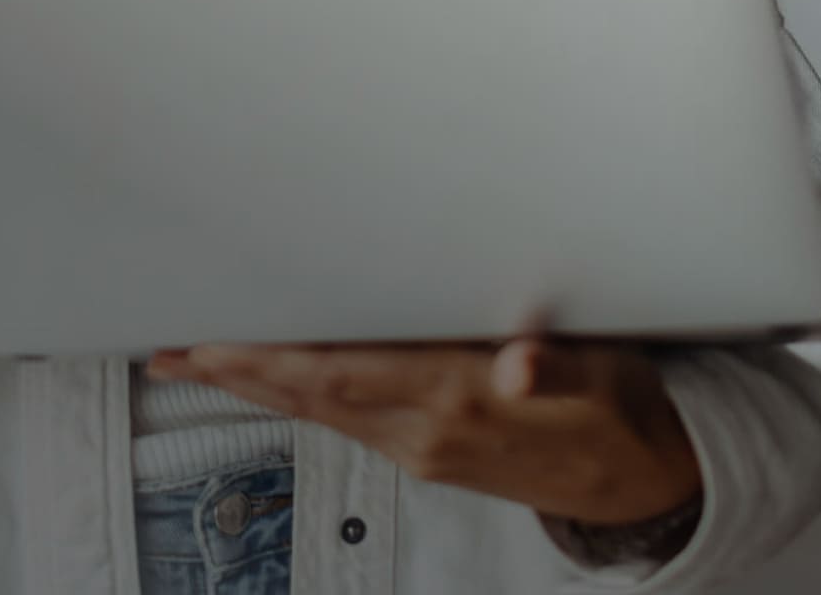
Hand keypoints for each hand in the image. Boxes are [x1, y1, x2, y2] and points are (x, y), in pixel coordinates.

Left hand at [147, 336, 702, 527]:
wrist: (647, 483)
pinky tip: (286, 381)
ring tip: (206, 359)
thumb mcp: (606, 374)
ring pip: (324, 413)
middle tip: (173, 346)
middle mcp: (428, 434)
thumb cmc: (625, 409)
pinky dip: (303, 398)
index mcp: (462, 402)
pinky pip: (349, 422)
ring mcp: (425, 452)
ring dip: (261, 386)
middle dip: (239, 371)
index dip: (272, 356)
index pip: (343, 373)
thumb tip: (520, 364)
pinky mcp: (433, 458)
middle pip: (313, 398)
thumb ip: (557, 363)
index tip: (216, 337)